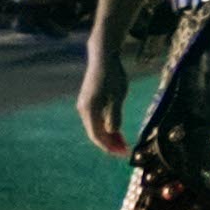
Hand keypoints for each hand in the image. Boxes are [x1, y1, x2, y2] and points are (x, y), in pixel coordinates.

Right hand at [75, 42, 130, 156]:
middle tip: (125, 150)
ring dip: (108, 136)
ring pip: (95, 127)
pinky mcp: (88, 101)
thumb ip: (115, 114)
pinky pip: (96, 119)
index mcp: (89, 109)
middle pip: (95, 133)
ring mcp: (84, 105)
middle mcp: (83, 109)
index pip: (97, 135)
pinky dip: (105, 126)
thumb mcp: (118, 95)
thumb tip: (113, 131)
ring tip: (123, 142)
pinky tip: (116, 130)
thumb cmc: (112, 75)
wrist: (103, 57)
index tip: (123, 152)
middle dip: (110, 143)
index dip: (109, 146)